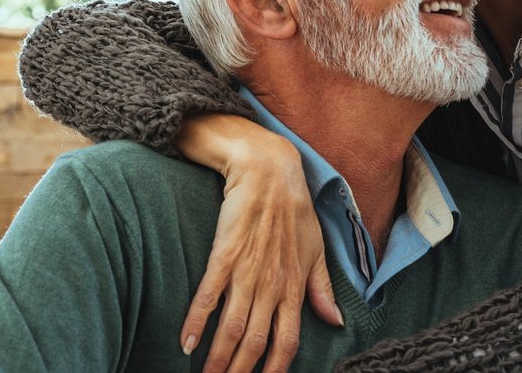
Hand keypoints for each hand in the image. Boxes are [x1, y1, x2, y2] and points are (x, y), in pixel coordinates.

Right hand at [181, 137, 341, 372]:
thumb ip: (322, 289)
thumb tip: (335, 322)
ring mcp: (247, 271)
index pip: (287, 342)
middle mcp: (272, 285)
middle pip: (255, 342)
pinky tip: (185, 343)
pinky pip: (208, 295)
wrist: (269, 170)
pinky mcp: (224, 254)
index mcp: (295, 287)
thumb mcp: (316, 250)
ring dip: (218, 358)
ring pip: (232, 327)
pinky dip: (196, 321)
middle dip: (240, 372)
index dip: (274, 369)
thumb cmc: (295, 209)